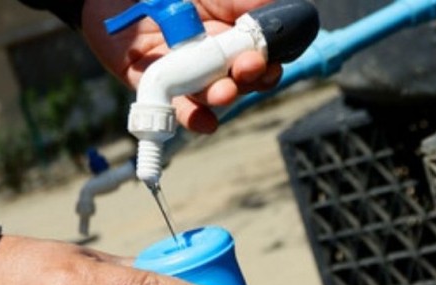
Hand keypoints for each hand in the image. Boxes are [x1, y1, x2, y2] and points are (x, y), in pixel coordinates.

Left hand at [80, 0, 282, 133]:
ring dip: (223, 98)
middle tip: (247, 69)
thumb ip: (244, 1)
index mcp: (229, 34)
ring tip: (224, 92)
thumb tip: (281, 10)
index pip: (260, 58)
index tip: (267, 62)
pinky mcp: (154, 86)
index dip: (268, 65)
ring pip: (212, 97)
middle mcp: (210, 59)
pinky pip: (177, 110)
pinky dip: (193, 119)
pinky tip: (205, 122)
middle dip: (249, 80)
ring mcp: (184, 74)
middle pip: (241, 81)